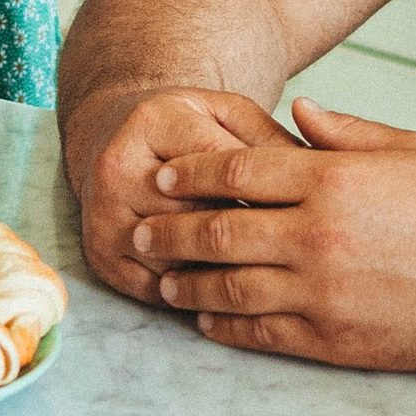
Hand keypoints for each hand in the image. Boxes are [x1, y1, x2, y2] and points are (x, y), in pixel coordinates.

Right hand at [72, 86, 293, 305]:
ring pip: (175, 260)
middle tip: (296, 262)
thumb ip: (270, 136)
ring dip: (222, 279)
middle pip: (196, 217)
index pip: (220, 168)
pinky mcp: (98, 252)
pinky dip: (192, 299)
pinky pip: (153, 289)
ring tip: (269, 287)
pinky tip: (228, 301)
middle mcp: (118, 165)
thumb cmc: (189, 128)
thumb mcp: (228, 113)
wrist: (118, 138)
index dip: (268, 196)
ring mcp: (102, 213)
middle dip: (250, 241)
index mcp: (154, 120)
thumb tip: (316, 173)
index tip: (309, 219)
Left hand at [127, 95, 415, 366]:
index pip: (236, 170)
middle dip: (169, 231)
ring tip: (161, 280)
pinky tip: (206, 320)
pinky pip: (262, 333)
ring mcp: (322, 291)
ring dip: (186, 283)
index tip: (162, 178)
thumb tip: (294, 108)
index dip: (190, 173)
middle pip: (218, 230)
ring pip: (229, 287)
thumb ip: (342, 129)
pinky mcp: (335, 337)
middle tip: (138, 231)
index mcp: (330, 179)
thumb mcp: (404, 149)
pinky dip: (226, 327)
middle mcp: (316, 234)